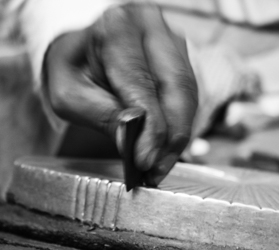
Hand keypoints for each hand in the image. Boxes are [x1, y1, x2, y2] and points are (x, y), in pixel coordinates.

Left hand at [44, 3, 197, 185]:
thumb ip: (103, 116)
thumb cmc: (72, 69)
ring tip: (161, 164)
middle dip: (172, 136)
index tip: (146, 161)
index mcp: (118, 29)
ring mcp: (170, 42)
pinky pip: (187, 95)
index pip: (143, 84)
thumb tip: (133, 143)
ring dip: (178, 134)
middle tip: (158, 170)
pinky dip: (179, 124)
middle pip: (177, 88)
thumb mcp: (70, 94)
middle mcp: (151, 28)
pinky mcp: (178, 58)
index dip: (150, 128)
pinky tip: (166, 144)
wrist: (83, 51)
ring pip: (188, 93)